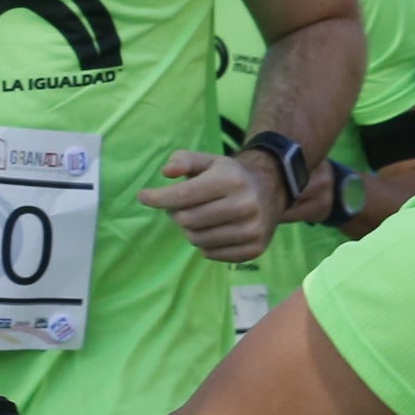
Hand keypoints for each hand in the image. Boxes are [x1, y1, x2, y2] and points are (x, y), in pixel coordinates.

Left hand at [140, 148, 281, 261]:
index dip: (158, 197)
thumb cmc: (229, 176)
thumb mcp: (209, 160)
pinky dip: (204, 244)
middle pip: (187, 220)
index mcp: (232, 180)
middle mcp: (245, 205)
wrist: (272, 191)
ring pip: (197, 239)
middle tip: (180, 206)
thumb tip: (166, 173)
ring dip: (189, 230)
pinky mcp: (254, 249)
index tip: (143, 196)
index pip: (184, 195)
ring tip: (198, 217)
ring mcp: (252, 230)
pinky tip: (212, 230)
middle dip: (176, 213)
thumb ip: (183, 160)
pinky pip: (211, 254)